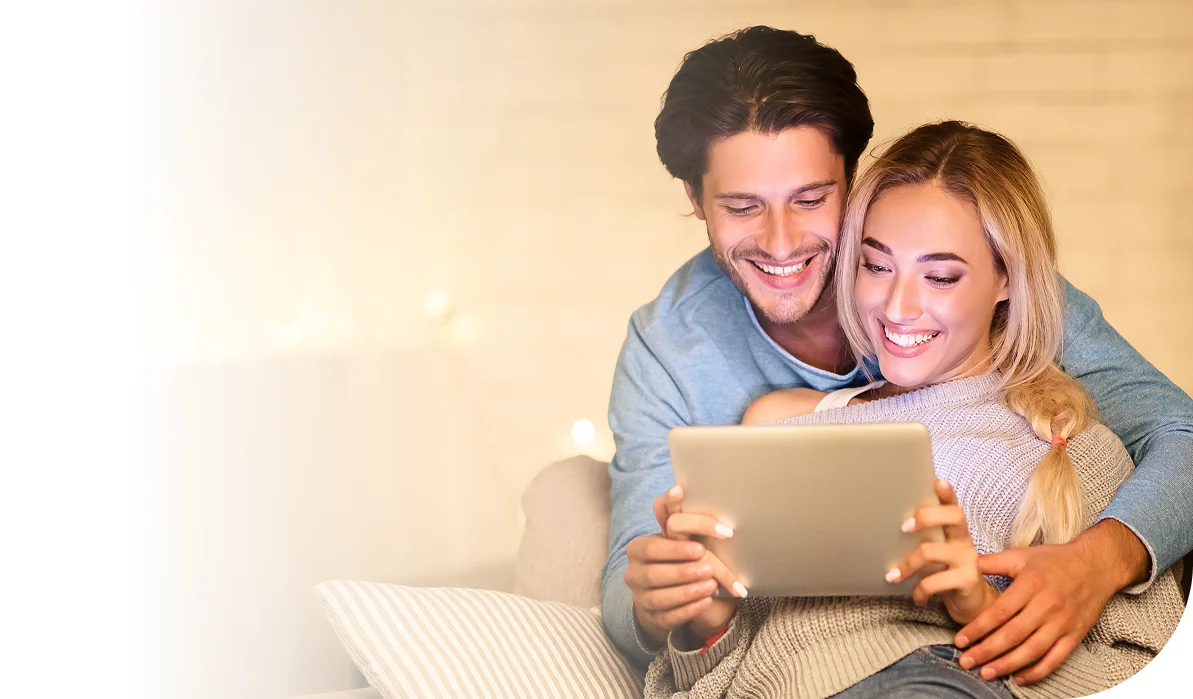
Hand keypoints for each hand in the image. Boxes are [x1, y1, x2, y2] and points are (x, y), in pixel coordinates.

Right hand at [626, 485, 744, 643]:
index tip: (700, 547)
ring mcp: (641, 599)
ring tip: (711, 586)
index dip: (675, 549)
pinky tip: (706, 601)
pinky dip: (689, 610)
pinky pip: (669, 617)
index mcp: (637, 550)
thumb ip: (673, 513)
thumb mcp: (672, 535)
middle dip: (683, 571)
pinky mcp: (653, 619)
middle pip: (655, 575)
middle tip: (708, 567)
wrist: (665, 592)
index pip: (651, 548)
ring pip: (661, 598)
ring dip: (688, 592)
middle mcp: (634, 575)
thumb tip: (678, 488)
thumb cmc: (673, 557)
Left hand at [887, 479, 997, 624]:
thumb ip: (923, 540)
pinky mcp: (968, 581)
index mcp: (955, 531)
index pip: (953, 505)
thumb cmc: (946, 574)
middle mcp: (964, 541)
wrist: (971, 605)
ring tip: (893, 576)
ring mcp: (969, 560)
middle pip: (954, 516)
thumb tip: (885, 527)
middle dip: (926, 516)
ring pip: (932, 551)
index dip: (947, 493)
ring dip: (907, 564)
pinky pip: (935, 582)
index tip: (937, 480)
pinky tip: (917, 597)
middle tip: (903, 527)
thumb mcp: (936, 554)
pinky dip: (919, 591)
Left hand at [953, 520, 1144, 684]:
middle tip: (966, 661)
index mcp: (1031, 584)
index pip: (1000, 612)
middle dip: (987, 651)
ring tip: (986, 673)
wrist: (1096, 565)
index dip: (978, 628)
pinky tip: (1018, 679)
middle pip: (1013, 634)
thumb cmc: (1054, 560)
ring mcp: (1063, 623)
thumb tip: (960, 564)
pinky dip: (1037, 672)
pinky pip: (1055, 659)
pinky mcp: (1075, 635)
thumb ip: (991, 562)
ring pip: (1032, 650)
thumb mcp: (1021, 556)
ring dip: (1007, 665)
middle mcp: (1047, 606)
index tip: (960, 640)